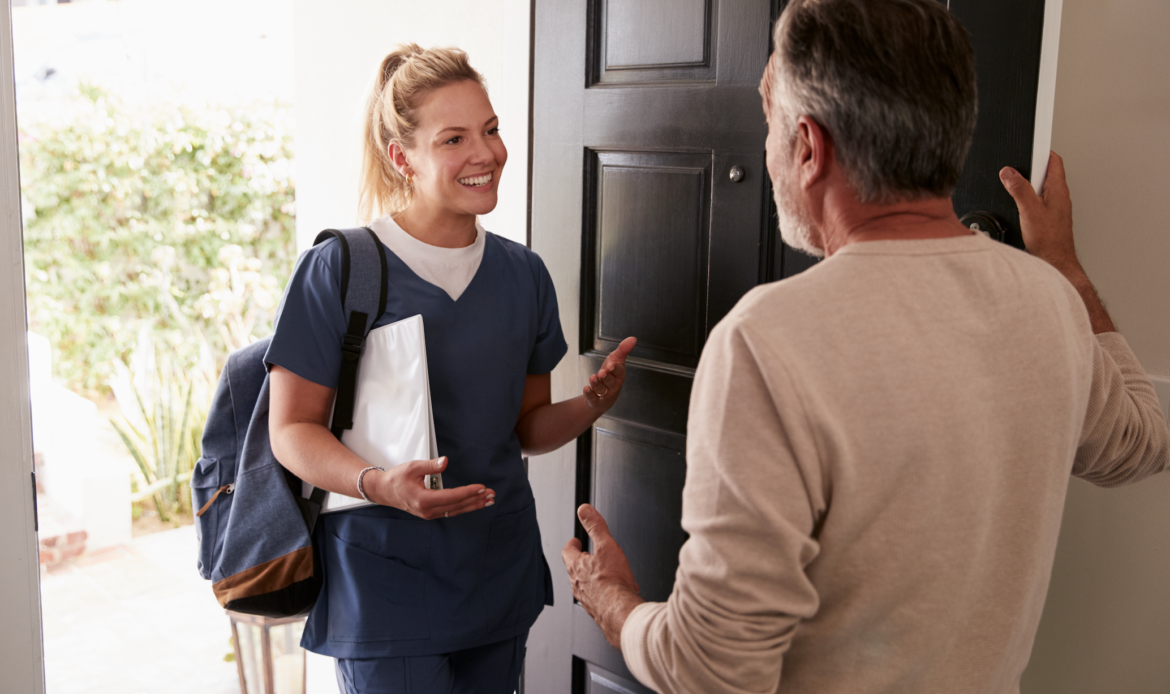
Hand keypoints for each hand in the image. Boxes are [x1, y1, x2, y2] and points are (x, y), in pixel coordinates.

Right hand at [369, 456, 494, 519]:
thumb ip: (430, 465)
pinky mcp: (430, 513)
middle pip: (457, 505)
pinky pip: (451, 511)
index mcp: (423, 499)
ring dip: (473, 505)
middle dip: (476, 500)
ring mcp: (429, 514)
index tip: (481, 488)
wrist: (384, 491)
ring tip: (488, 500)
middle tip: (492, 494)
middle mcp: (428, 510)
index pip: (451, 496)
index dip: (468, 492)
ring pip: (456, 510)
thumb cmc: (397, 478)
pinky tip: (474, 503)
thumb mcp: (412, 467)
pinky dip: (464, 507)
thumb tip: (445, 461)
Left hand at [562, 503, 643, 648]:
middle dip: (583, 561)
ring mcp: (585, 599)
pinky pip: (597, 598)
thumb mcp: (606, 546)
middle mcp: (577, 584)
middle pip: (575, 569)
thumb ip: (595, 526)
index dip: (572, 544)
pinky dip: (605, 593)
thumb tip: (584, 510)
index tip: (576, 540)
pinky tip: (616, 592)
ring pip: (586, 585)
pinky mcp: (596, 610)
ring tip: (605, 574)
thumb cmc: (612, 582)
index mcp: (576, 567)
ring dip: (594, 579)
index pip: (568, 551)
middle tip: (590, 556)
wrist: (620, 612)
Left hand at [585, 337, 636, 409]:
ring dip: (596, 384)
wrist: (604, 396)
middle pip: (610, 381)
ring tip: (592, 378)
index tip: (611, 365)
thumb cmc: (611, 376)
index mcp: (619, 375)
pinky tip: (586, 388)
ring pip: (601, 389)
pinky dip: (589, 394)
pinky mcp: (595, 400)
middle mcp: (613, 385)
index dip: (615, 368)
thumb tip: (633, 338)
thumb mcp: (615, 360)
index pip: (619, 372)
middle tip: (601, 373)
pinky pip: (593, 398)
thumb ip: (623, 350)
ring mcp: (604, 394)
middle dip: (606, 377)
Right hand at [1000, 151, 1080, 274]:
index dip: (1042, 150)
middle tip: (1016, 169)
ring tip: (1015, 189)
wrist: (1055, 262)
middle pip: (1046, 172)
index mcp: (1058, 189)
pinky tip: (1019, 207)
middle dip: (1030, 167)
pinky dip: (1028, 198)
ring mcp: (1055, 207)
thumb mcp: (1029, 211)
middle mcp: (1059, 196)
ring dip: (1028, 185)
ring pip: (1041, 187)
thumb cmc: (1049, 240)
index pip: (1054, 160)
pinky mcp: (1049, 217)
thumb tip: (1009, 173)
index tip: (1031, 144)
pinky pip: (1039, 200)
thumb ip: (1019, 189)